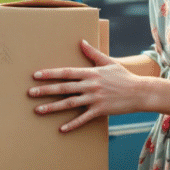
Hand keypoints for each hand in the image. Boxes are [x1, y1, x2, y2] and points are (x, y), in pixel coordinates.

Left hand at [28, 40, 145, 131]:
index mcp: (90, 73)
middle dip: (45, 90)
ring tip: (38, 110)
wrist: (140, 92)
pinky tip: (61, 128)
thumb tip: (82, 41)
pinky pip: (83, 118)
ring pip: (69, 103)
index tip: (36, 75)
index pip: (66, 73)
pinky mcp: (100, 111)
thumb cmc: (123, 76)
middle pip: (64, 88)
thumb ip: (93, 54)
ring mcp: (94, 99)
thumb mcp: (108, 62)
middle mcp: (90, 85)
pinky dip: (72, 124)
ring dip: (52, 107)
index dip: (50, 74)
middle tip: (30, 93)